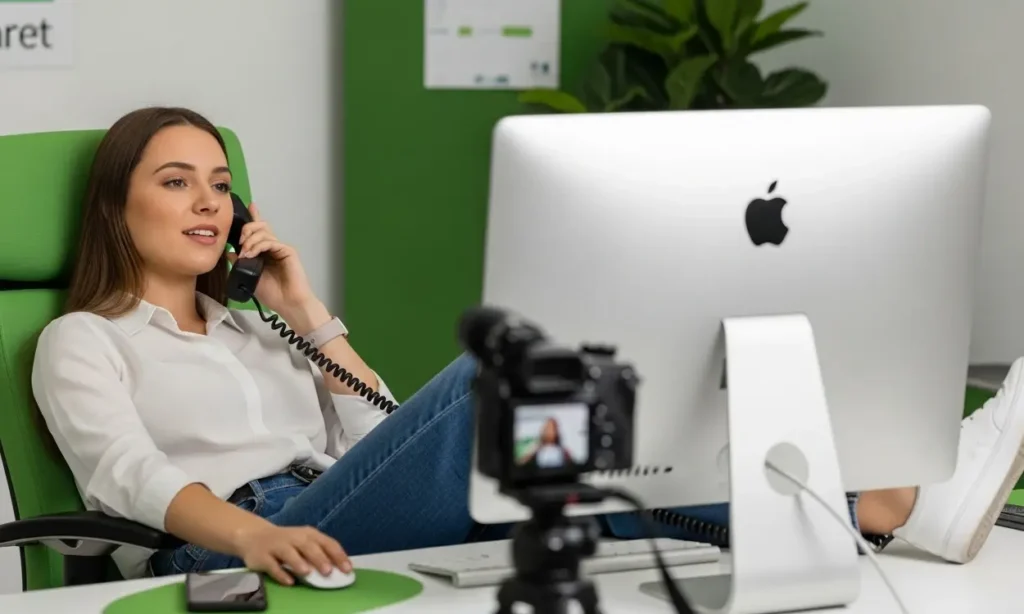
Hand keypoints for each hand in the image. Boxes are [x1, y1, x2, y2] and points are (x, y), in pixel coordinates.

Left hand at [227, 203, 315, 313]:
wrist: (288, 304)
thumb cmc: (272, 294)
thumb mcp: (249, 277)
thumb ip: (240, 263)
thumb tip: (229, 252)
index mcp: (265, 251)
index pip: (259, 231)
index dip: (255, 216)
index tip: (250, 205)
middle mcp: (273, 247)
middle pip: (260, 226)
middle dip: (246, 229)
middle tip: (239, 242)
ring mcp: (280, 248)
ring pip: (263, 231)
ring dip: (250, 240)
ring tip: (244, 254)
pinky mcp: (287, 251)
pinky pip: (270, 241)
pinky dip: (258, 245)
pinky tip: (251, 254)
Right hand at [233, 523, 351, 585]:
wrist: (254, 536)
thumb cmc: (287, 542)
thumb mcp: (304, 543)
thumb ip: (320, 553)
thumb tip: (339, 570)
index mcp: (309, 534)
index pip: (327, 543)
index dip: (338, 556)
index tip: (347, 569)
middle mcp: (294, 538)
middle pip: (309, 547)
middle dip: (319, 558)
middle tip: (328, 571)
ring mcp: (277, 546)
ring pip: (289, 553)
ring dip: (299, 562)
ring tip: (308, 573)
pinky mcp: (263, 557)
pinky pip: (272, 565)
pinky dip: (280, 573)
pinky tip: (289, 581)